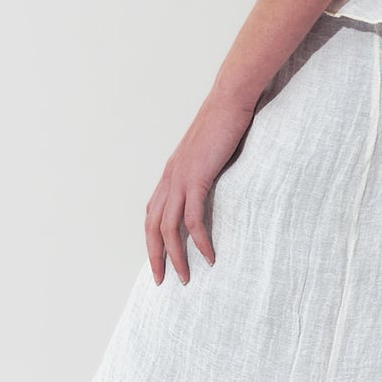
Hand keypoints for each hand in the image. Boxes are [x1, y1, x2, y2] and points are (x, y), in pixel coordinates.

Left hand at [145, 89, 259, 286]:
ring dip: (176, 256)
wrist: (229, 100)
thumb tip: (211, 186)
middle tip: (162, 280)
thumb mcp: (209, 154)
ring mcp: (180, 178)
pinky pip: (193, 218)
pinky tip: (208, 256)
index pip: (152, 214)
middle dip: (155, 256)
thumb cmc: (224, 123)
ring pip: (169, 228)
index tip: (159, 261)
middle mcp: (169, 178)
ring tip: (186, 277)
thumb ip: (205, 172)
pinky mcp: (196, 178)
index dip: (152, 241)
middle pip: (152, 226)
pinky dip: (199, 240)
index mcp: (170, 174)